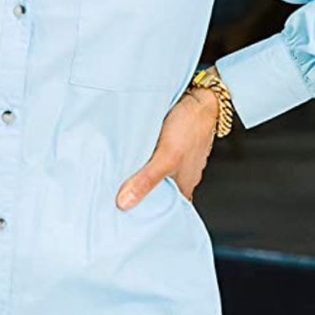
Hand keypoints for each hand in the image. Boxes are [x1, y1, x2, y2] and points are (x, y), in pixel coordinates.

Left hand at [115, 84, 217, 209]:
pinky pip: (150, 154)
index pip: (166, 210)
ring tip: (116, 176)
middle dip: (138, 194)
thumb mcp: (167, 157)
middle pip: (156, 191)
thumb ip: (147, 180)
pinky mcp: (166, 141)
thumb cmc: (191, 125)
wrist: (200, 94)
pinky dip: (140, 156)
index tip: (126, 219)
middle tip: (113, 198)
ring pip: (152, 172)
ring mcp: (174, 157)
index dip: (148, 215)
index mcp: (184, 186)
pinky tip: (129, 152)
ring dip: (137, 173)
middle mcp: (180, 175)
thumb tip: (125, 203)